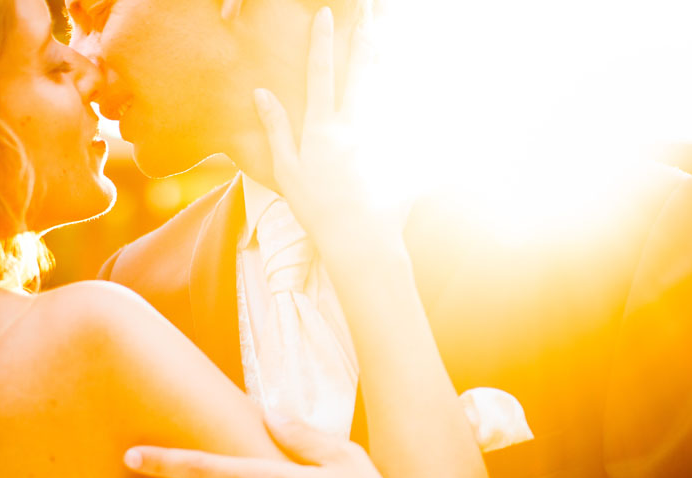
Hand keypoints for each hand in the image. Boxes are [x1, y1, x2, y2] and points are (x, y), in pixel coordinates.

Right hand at [253, 6, 406, 269]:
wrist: (359, 240)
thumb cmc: (317, 209)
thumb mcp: (286, 169)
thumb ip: (275, 128)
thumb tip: (261, 92)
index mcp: (322, 127)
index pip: (319, 75)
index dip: (321, 42)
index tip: (326, 14)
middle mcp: (353, 126)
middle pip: (359, 73)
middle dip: (364, 39)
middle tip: (370, 12)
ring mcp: (379, 139)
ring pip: (387, 93)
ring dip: (389, 64)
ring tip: (393, 37)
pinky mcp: (399, 154)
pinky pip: (410, 126)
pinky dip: (417, 109)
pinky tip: (430, 90)